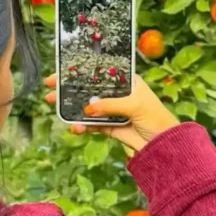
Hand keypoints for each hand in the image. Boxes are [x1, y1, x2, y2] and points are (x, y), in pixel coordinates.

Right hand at [43, 73, 178, 153]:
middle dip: (69, 90)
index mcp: (126, 80)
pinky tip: (76, 128)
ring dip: (71, 109)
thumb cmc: (156, 117)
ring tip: (55, 109)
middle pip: (89, 88)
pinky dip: (82, 126)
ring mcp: (112, 110)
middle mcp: (117, 93)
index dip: (80, 70)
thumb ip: (110, 105)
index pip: (99, 71)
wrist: (164, 145)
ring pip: (87, 107)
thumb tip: (88, 108)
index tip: (61, 72)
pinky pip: (91, 125)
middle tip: (50, 91)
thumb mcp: (134, 105)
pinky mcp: (109, 127)